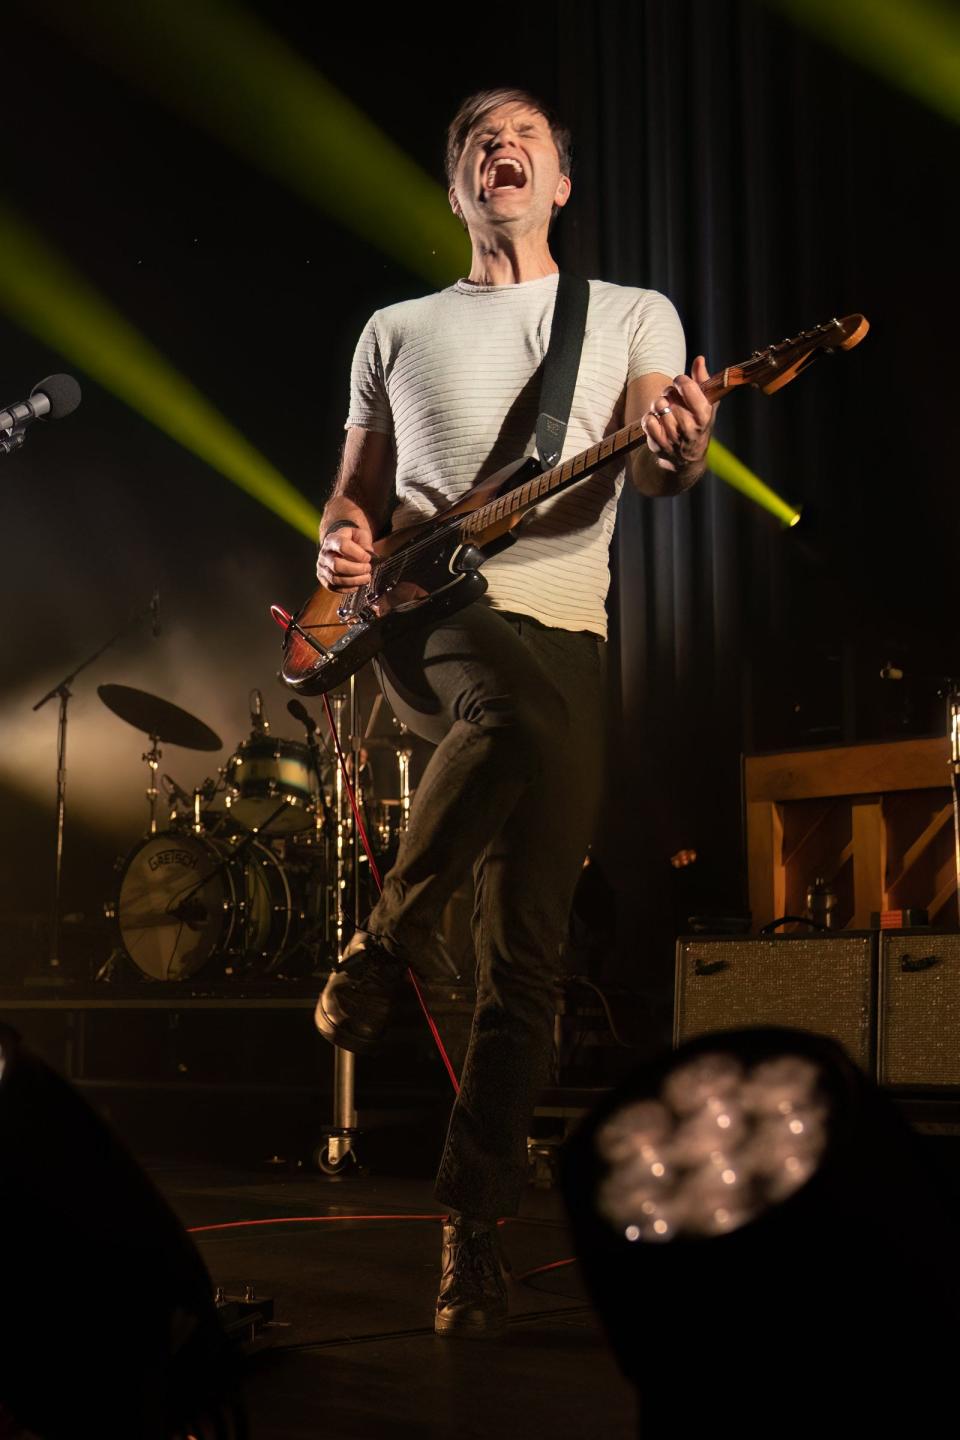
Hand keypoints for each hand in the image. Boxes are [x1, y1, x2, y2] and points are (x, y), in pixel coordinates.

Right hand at [316, 521, 375, 591]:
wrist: (340, 547)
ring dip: (354, 580)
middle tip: (368, 568)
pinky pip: (334, 588)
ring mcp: (322, 567)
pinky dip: (348, 588)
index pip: (343, 546)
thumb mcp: (360, 535)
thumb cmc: (352, 541)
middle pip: (337, 565)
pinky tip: (358, 585)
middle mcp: (324, 554)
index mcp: (332, 539)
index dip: (358, 554)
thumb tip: (368, 555)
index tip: (368, 558)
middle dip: (356, 569)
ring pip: (335, 579)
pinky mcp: (323, 579)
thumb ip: (365, 542)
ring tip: (366, 578)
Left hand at [643, 355, 715, 473]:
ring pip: (658, 406)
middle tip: (673, 401)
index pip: (687, 386)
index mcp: (704, 415)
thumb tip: (699, 359)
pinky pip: (648, 421)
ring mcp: (673, 437)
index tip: (680, 383)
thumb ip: (703, 380)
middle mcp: (690, 427)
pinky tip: (656, 420)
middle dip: (668, 394)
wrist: (687, 457)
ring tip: (664, 410)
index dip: (681, 380)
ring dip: (658, 404)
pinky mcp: (659, 444)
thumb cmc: (697, 424)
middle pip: (669, 395)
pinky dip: (649, 417)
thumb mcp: (706, 403)